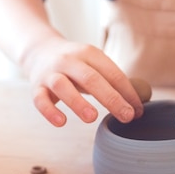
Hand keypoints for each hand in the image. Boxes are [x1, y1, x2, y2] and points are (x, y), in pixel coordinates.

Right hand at [22, 36, 143, 126]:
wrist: (39, 50)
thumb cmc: (76, 65)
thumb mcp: (94, 64)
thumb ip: (113, 82)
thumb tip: (138, 106)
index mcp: (89, 53)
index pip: (112, 73)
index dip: (128, 92)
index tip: (138, 111)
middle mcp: (69, 61)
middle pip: (91, 78)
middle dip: (111, 98)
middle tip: (126, 116)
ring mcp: (51, 73)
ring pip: (62, 86)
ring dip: (78, 102)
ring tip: (92, 118)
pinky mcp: (36, 86)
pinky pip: (39, 99)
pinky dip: (49, 111)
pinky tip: (61, 122)